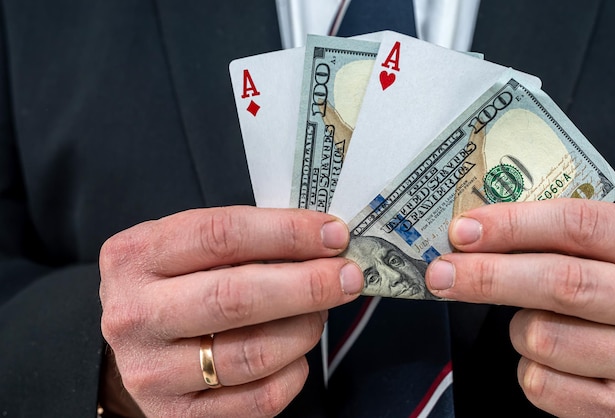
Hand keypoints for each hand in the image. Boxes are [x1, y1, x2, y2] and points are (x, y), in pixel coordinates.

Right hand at [99, 206, 361, 416]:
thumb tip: (321, 242)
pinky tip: (296, 353)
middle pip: (236, 297)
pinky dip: (293, 373)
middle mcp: (135, 315)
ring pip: (252, 354)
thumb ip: (242, 239)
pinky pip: (258, 400)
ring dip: (305, 329)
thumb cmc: (174, 286)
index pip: (222, 235)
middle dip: (307, 284)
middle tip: (347, 276)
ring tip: (320, 313)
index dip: (287, 232)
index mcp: (136, 256)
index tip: (333, 234)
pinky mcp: (178, 416)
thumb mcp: (186, 248)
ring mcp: (152, 372)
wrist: (135, 345)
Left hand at [426, 199, 614, 416]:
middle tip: (442, 272)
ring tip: (540, 323)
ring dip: (520, 329)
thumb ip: (562, 245)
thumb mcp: (609, 259)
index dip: (514, 224)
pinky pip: (541, 383)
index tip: (465, 230)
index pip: (580, 226)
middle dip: (488, 274)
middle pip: (560, 282)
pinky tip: (553, 361)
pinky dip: (530, 369)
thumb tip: (478, 236)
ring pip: (542, 336)